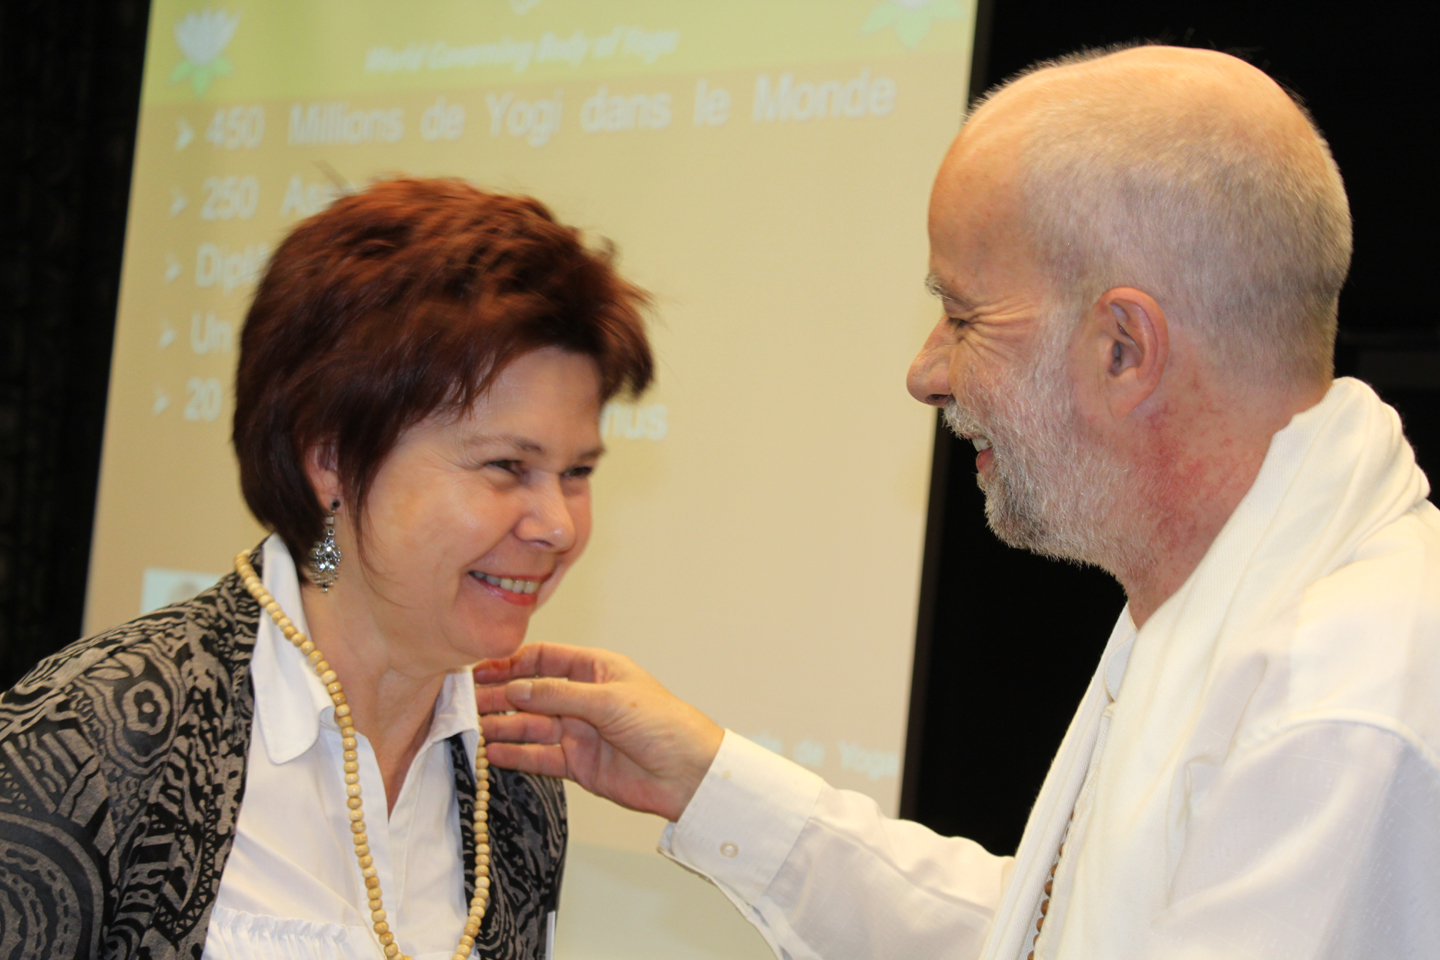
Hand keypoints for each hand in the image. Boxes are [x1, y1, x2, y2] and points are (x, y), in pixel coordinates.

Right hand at [474, 643, 723, 821]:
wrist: (689, 775)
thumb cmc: (665, 725)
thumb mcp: (610, 700)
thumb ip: (559, 695)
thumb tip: (515, 689)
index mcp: (596, 670)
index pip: (544, 659)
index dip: (511, 664)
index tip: (480, 670)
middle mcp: (584, 698)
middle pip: (531, 694)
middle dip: (498, 696)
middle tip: (464, 702)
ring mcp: (579, 732)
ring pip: (530, 726)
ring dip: (501, 726)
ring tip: (471, 729)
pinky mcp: (578, 764)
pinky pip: (539, 756)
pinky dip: (515, 754)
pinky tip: (491, 753)